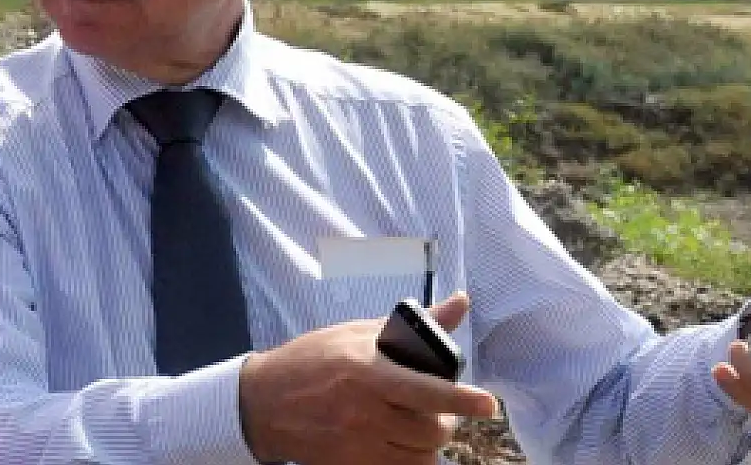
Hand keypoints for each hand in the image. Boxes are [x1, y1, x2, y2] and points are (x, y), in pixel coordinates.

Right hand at [239, 291, 498, 464]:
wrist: (263, 401)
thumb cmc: (314, 359)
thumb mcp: (360, 332)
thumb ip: (416, 325)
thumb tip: (460, 302)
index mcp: (369, 371)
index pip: (426, 391)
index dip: (461, 399)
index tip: (487, 404)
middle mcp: (364, 411)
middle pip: (430, 430)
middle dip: (445, 421)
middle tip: (440, 410)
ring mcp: (356, 443)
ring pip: (418, 455)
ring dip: (430, 443)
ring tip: (422, 426)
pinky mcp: (349, 464)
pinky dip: (411, 460)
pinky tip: (405, 444)